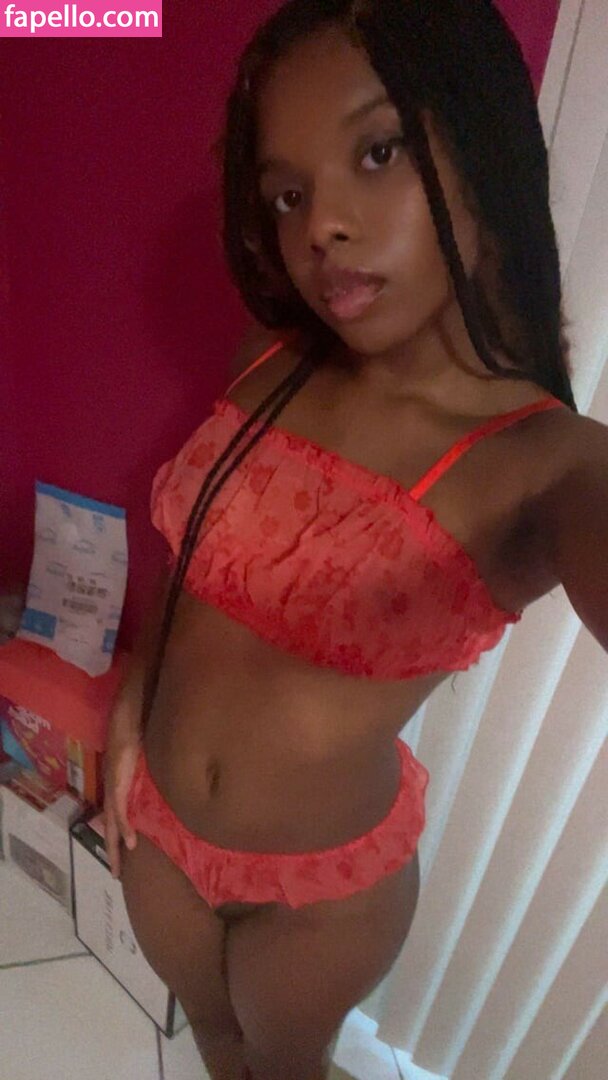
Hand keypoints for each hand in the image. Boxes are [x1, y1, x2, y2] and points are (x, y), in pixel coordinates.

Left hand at [102, 734, 140, 879]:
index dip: (116, 837)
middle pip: (108, 829)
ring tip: (119, 868)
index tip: (123, 855)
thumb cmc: (136, 736)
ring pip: (111, 826)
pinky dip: (125, 828)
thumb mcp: (143, 763)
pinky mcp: (118, 785)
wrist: (127, 721)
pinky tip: (130, 842)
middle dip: (112, 852)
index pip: (114, 819)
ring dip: (114, 848)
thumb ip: (148, 776)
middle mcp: (112, 793)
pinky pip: (121, 812)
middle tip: (116, 874)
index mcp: (116, 789)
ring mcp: (113, 790)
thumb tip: (163, 786)